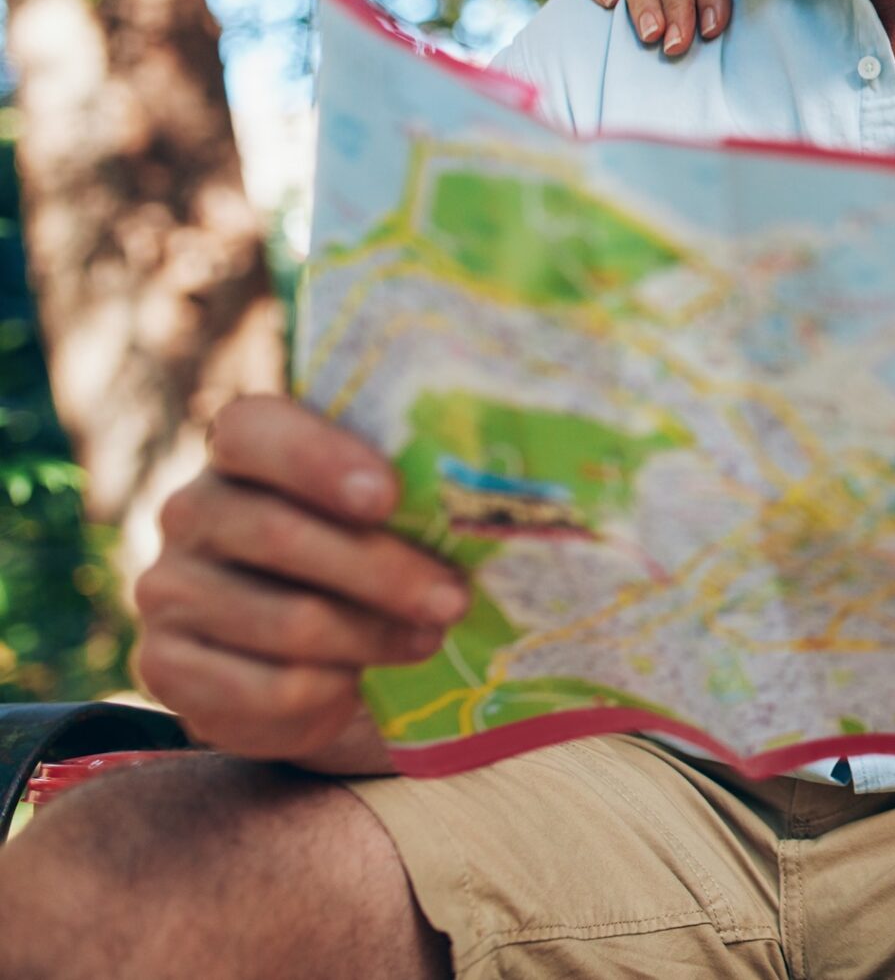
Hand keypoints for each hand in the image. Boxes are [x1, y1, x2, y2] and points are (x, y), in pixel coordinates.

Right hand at [134, 396, 471, 771]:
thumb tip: (497, 496)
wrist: (317, 665)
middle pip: (278, 533)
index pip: (253, 429)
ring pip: (284, 618)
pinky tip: (358, 685)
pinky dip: (328, 693)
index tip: (388, 496)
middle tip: (453, 600)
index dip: (319, 460)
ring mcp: (168, 589)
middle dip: (381, 570)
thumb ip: (418, 492)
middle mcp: (192, 511)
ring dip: (371, 636)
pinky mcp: (168, 667)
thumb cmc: (371, 563)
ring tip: (427, 641)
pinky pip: (263, 687)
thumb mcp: (393, 517)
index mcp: (242, 450)